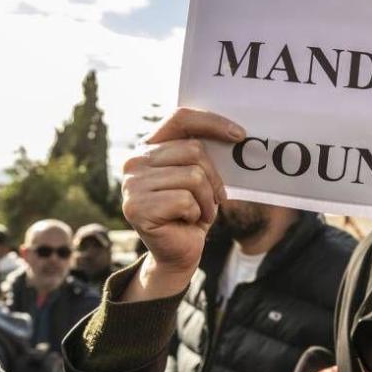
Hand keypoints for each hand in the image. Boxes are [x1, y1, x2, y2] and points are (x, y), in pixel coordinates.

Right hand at [121, 108, 245, 301]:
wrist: (177, 252)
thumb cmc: (192, 212)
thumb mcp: (199, 177)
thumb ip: (203, 154)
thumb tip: (235, 134)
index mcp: (149, 147)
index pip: (180, 118)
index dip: (212, 122)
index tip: (239, 135)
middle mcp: (135, 161)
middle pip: (194, 150)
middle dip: (214, 178)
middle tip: (214, 199)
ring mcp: (132, 184)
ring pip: (193, 177)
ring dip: (207, 200)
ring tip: (199, 213)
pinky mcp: (137, 207)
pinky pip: (185, 200)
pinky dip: (196, 213)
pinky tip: (186, 222)